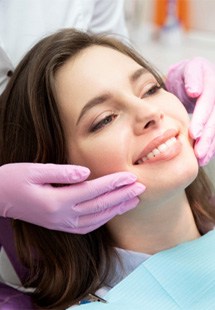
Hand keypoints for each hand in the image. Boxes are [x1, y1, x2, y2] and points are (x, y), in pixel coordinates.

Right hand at [0, 163, 144, 232]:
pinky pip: (88, 226)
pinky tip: (113, 212)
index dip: (114, 183)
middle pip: (99, 206)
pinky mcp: (60, 225)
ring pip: (97, 219)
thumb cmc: (13, 180)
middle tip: (141, 188)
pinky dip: (103, 219)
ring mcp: (61, 224)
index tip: (131, 176)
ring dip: (117, 209)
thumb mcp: (34, 170)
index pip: (93, 191)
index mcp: (56, 201)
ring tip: (134, 200)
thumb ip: (62, 172)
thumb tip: (86, 172)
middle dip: (122, 196)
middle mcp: (61, 216)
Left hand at [166, 57, 214, 165]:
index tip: (193, 133)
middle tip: (198, 152)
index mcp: (212, 80)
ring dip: (210, 145)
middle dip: (207, 137)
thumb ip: (191, 78)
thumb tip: (195, 92)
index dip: (202, 118)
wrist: (192, 78)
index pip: (208, 101)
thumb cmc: (186, 75)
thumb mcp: (187, 70)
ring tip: (201, 158)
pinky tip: (205, 157)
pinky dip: (212, 146)